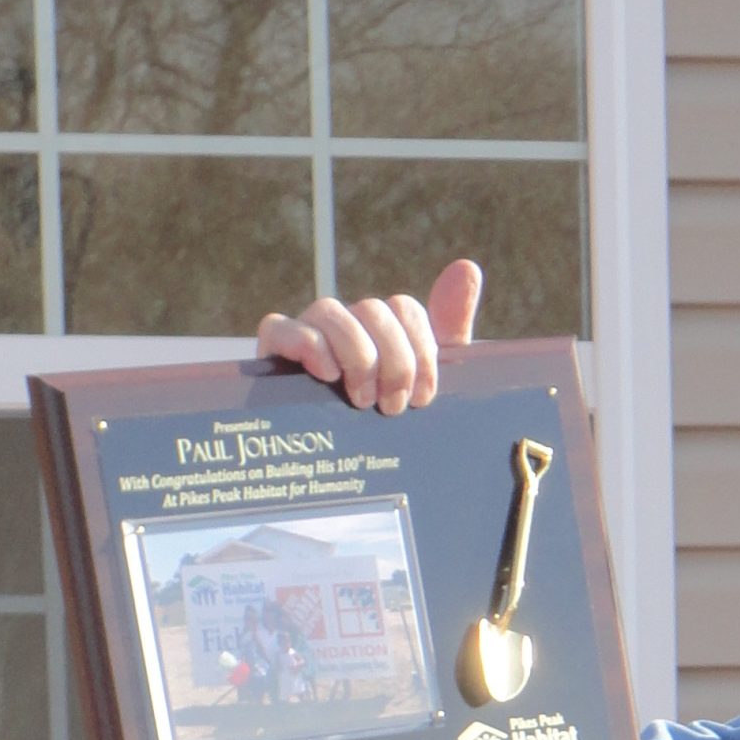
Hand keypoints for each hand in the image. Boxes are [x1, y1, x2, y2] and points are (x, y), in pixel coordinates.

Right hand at [255, 258, 482, 413]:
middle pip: (372, 309)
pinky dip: (309, 347)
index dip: (420, 348)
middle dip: (394, 362)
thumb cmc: (383, 424)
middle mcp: (344, 325)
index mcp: (381, 331)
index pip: (403, 307)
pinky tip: (327, 376)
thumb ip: (450, 329)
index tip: (424, 396)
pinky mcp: (271, 353)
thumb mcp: (424, 383)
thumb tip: (468, 266)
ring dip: (357, 357)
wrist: (340, 474)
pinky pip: (279, 326)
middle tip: (394, 406)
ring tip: (363, 400)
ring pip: (330, 310)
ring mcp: (305, 334)